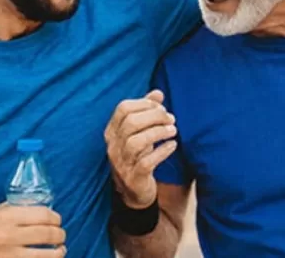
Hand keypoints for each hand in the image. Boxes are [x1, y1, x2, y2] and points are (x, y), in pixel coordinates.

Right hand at [0, 203, 65, 257]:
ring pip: (45, 255)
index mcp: (8, 217)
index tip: (57, 220)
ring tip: (61, 250)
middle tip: (61, 235)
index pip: (43, 215)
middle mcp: (10, 236)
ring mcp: (9, 255)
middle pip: (47, 234)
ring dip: (58, 252)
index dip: (56, 218)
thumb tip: (42, 207)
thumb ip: (19, 208)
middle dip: (60, 235)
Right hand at [104, 90, 177, 208]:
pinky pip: (146, 162)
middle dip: (154, 117)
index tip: (161, 107)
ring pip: (136, 142)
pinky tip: (172, 145)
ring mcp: (121, 163)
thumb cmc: (137, 155)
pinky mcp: (133, 178)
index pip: (123, 109)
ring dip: (158, 133)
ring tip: (173, 130)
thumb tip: (158, 92)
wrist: (134, 192)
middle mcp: (113, 146)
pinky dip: (161, 151)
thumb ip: (146, 112)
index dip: (144, 103)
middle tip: (171, 119)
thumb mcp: (139, 133)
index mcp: (112, 132)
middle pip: (130, 123)